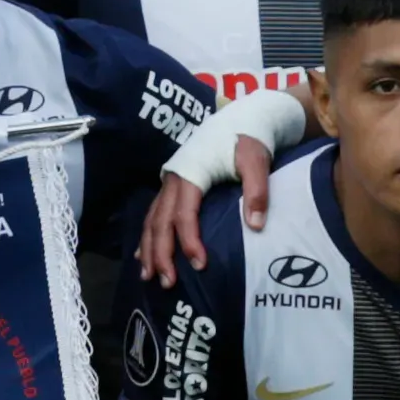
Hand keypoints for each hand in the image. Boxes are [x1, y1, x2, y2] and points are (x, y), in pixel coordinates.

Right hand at [133, 128, 274, 284]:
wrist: (242, 117)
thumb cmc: (248, 139)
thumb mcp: (256, 161)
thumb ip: (256, 191)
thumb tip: (254, 225)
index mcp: (190, 173)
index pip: (184, 215)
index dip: (189, 241)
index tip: (200, 265)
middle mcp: (173, 179)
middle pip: (160, 222)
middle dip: (160, 253)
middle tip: (166, 282)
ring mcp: (169, 182)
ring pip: (152, 219)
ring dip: (149, 249)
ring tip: (149, 276)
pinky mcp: (172, 185)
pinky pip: (154, 214)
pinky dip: (148, 236)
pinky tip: (143, 256)